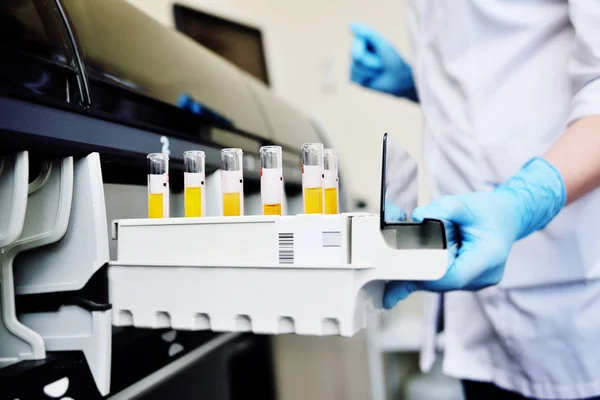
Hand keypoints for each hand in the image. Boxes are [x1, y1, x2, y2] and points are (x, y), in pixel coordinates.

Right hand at [349, 23, 416, 99]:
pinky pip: (354, 77)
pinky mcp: (353, 78)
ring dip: (371, 70)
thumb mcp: (382, 44)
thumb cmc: (392, 59)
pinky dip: (367, 78)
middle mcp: (355, 51)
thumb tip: (350, 24)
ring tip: (378, 71)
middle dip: (371, 62)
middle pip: (356, 57)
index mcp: (362, 40)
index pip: (357, 42)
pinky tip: (372, 78)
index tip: (379, 51)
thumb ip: (367, 33)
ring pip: (356, 67)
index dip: (365, 48)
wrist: (399, 79)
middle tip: (381, 64)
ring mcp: (353, 64)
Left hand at [383, 158, 565, 308]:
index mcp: (489, 258)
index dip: (426, 274)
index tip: (404, 269)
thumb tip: (418, 217)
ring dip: (421, 273)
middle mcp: (483, 276)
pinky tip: (395, 292)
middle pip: (442, 283)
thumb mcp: (465, 203)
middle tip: (387, 275)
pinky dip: (422, 277)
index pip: (452, 275)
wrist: (507, 218)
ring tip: (401, 264)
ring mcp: (476, 282)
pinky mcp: (467, 281)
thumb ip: (442, 209)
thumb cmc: (488, 212)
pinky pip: (441, 282)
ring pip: (440, 284)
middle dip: (416, 275)